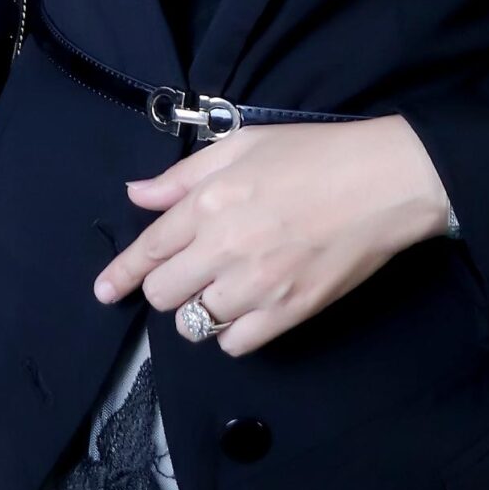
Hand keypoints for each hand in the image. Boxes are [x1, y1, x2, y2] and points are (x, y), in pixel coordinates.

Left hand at [92, 118, 450, 357]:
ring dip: (199, 311)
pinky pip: (235, 344)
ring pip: (195, 325)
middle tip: (188, 275)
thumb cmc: (314, 154)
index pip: (149, 249)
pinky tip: (246, 309)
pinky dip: (232, 333)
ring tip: (222, 289)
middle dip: (166, 288)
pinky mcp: (289, 312)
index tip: (105, 291)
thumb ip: (184, 176)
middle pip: (164, 294)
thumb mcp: (243, 144)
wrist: (383, 182)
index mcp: (210, 202)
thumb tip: (138, 195)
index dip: (122, 274)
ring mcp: (257, 284)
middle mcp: (224, 247)